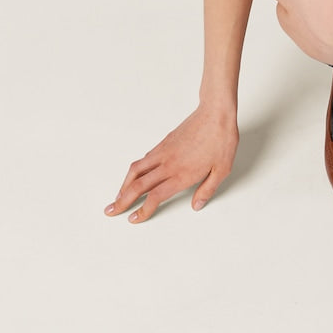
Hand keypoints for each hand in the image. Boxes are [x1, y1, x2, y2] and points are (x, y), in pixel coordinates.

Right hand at [104, 105, 238, 222]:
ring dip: (123, 185)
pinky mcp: (164, 142)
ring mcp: (164, 152)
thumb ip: (207, 190)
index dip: (142, 211)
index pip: (155, 197)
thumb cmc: (221, 140)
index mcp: (181, 174)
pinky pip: (144, 158)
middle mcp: (168, 164)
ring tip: (117, 196)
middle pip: (138, 186)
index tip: (134, 218)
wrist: (216, 113)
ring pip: (136, 170)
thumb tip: (196, 205)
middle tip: (110, 211)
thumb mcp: (222, 169)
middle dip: (122, 201)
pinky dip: (135, 170)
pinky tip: (134, 175)